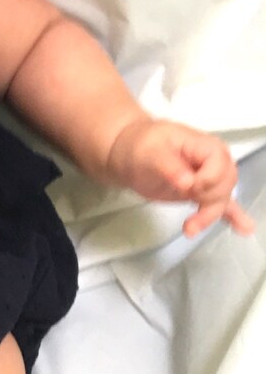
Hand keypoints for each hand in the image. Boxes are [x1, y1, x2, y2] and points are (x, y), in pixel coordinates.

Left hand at [106, 117, 255, 237]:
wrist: (128, 153)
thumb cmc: (139, 145)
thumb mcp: (150, 151)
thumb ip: (170, 166)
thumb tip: (187, 183)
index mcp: (205, 146)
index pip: (220, 166)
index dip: (207, 180)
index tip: (187, 187)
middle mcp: (212, 162)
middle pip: (225, 186)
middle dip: (209, 200)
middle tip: (185, 202)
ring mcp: (207, 179)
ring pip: (221, 199)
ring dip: (210, 216)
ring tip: (190, 228)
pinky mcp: (200, 193)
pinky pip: (221, 204)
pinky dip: (233, 216)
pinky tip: (244, 228)